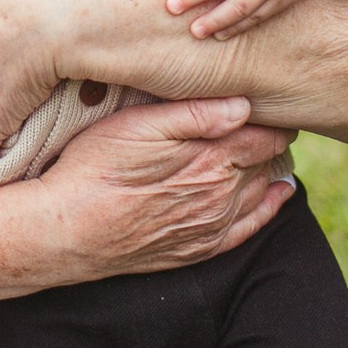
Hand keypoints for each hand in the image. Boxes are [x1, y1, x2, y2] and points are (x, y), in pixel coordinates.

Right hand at [37, 96, 296, 276]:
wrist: (69, 229)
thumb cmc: (96, 166)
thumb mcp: (138, 125)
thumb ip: (195, 114)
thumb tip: (245, 105)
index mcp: (212, 159)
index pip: (266, 135)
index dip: (271, 115)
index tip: (269, 99)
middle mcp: (222, 195)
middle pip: (267, 161)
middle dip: (270, 138)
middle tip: (267, 116)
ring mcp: (213, 225)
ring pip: (262, 190)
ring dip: (268, 167)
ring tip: (267, 146)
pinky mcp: (200, 247)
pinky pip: (251, 227)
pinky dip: (269, 207)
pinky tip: (277, 193)